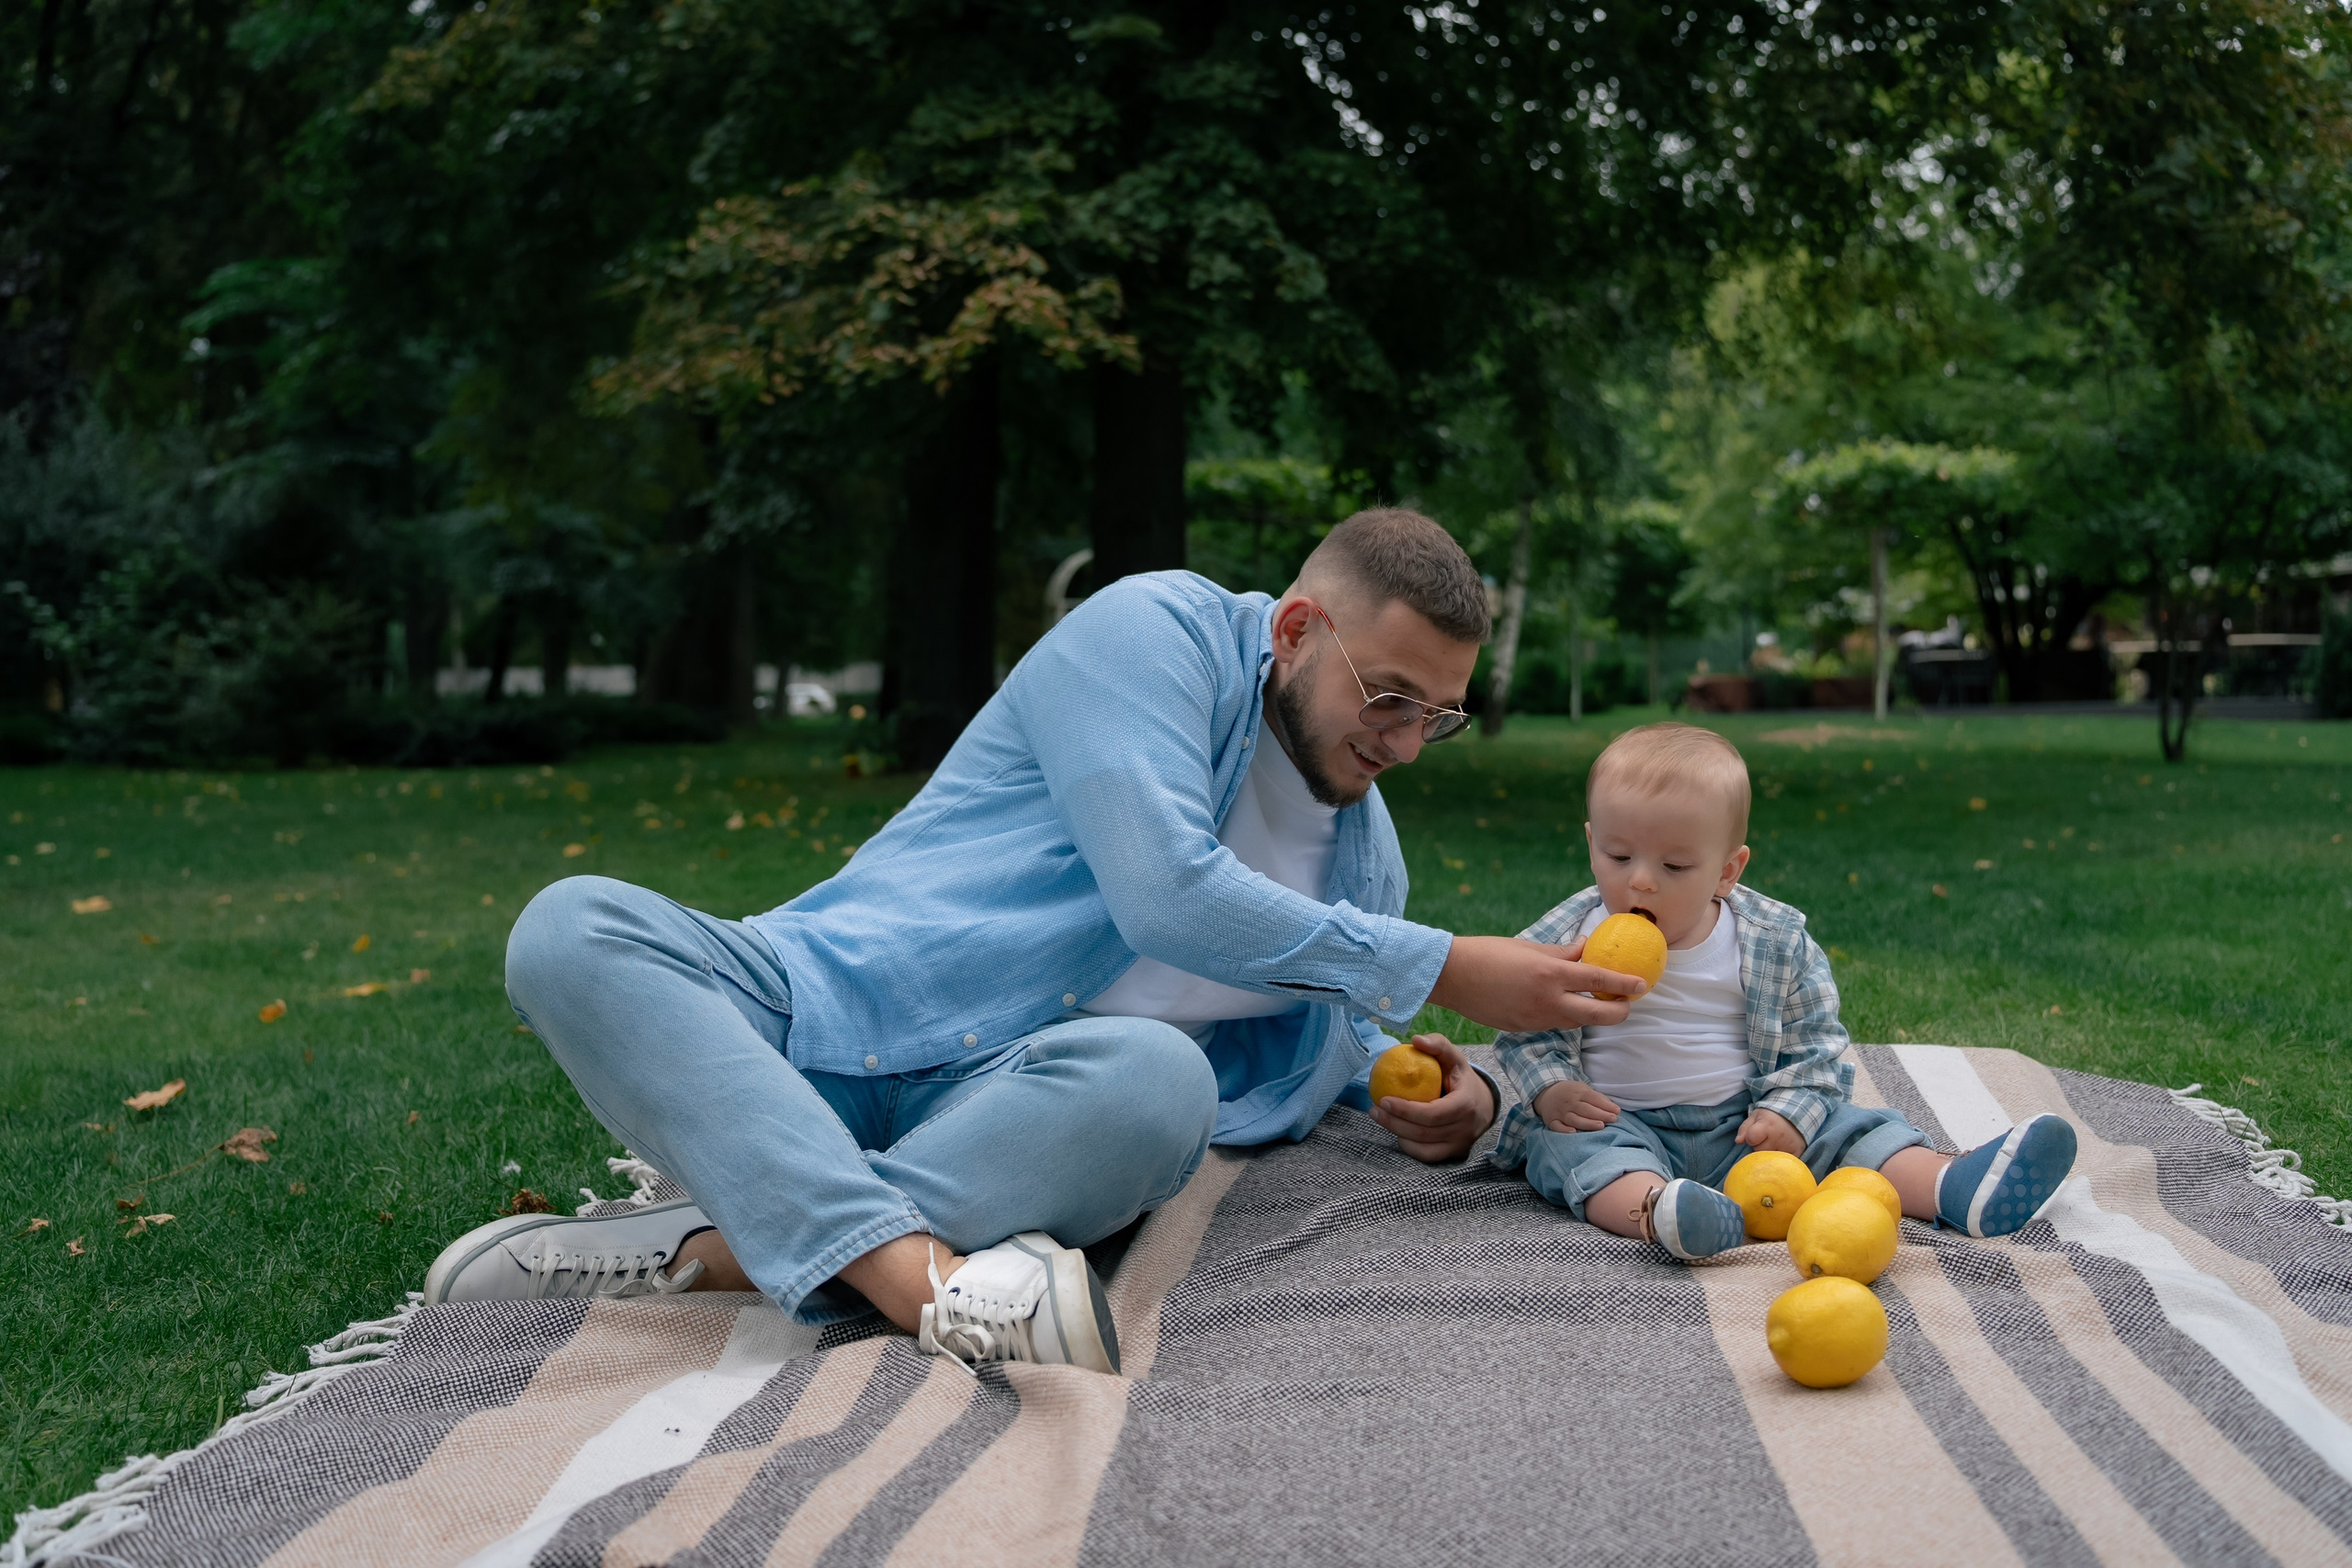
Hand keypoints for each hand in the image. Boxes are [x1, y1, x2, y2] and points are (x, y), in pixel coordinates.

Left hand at [1372, 1034, 1495, 1163]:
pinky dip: (1408, 1146)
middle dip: (1393, 1123)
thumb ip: (1438, 1045)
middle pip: (1423, 1132)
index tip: (1384, 1098)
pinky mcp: (1452, 1154)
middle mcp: (1464, 1130)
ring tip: (1379, 1117)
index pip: (1433, 1114)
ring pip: (1422, 1147)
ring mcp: (1459, 1145)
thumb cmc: (1461, 1078)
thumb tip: (1416, 1040)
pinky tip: (1396, 1131)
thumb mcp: (1454, 1057)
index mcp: (1466, 1105)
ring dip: (1396, 1133)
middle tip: (1374, 1109)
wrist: (1483, 1105)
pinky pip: (1426, 1156)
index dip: (1406, 1110)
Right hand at [1425, 935, 1646, 1034]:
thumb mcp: (1529, 947)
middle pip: (1597, 1015)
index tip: (1642, 983)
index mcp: (1550, 974)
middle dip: (1618, 1011)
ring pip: (1576, 1022)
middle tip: (1627, 1003)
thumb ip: (1562, 953)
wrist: (1452, 977)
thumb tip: (1587, 948)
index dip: (1624, 983)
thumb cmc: (1488, 953)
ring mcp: (1536, 1019)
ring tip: (1598, 1002)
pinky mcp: (1524, 1028)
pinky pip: (1553, 1024)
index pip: (1599, 981)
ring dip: (1591, 1014)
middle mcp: (1547, 1001)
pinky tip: (1563, 1004)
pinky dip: (1565, 1015)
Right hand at [1532, 1079, 1620, 1132]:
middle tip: (1613, 1119)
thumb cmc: (1570, 1093)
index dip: (1606, 1105)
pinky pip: (1557, 1126)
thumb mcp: (1583, 1089)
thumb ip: (1597, 1098)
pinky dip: (1564, 1129)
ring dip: (1587, 1123)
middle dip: (1600, 1114)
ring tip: (1600, 1126)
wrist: (1545, 1092)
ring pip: (1574, 1118)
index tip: (1617, 1111)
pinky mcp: (1552, 1121)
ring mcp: (1560, 1112)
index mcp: (1578, 1093)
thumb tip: (1613, 1108)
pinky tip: (1574, 1132)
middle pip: (1585, 1109)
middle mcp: (1569, 1102)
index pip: (1593, 1098)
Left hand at [1734, 1106, 1804, 1155]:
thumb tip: (1738, 1141)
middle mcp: (1779, 1137)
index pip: (1751, 1139)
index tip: (1755, 1134)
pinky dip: (1779, 1159)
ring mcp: (1789, 1146)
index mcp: (1768, 1125)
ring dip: (1769, 1153)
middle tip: (1767, 1138)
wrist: (1797, 1114)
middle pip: (1759, 1151)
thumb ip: (1744, 1128)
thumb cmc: (1772, 1116)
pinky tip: (1781, 1150)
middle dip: (1760, 1146)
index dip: (1750, 1138)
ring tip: (1774, 1144)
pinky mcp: (1797, 1154)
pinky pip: (1782, 1163)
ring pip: (1770, 1159)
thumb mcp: (1756, 1116)